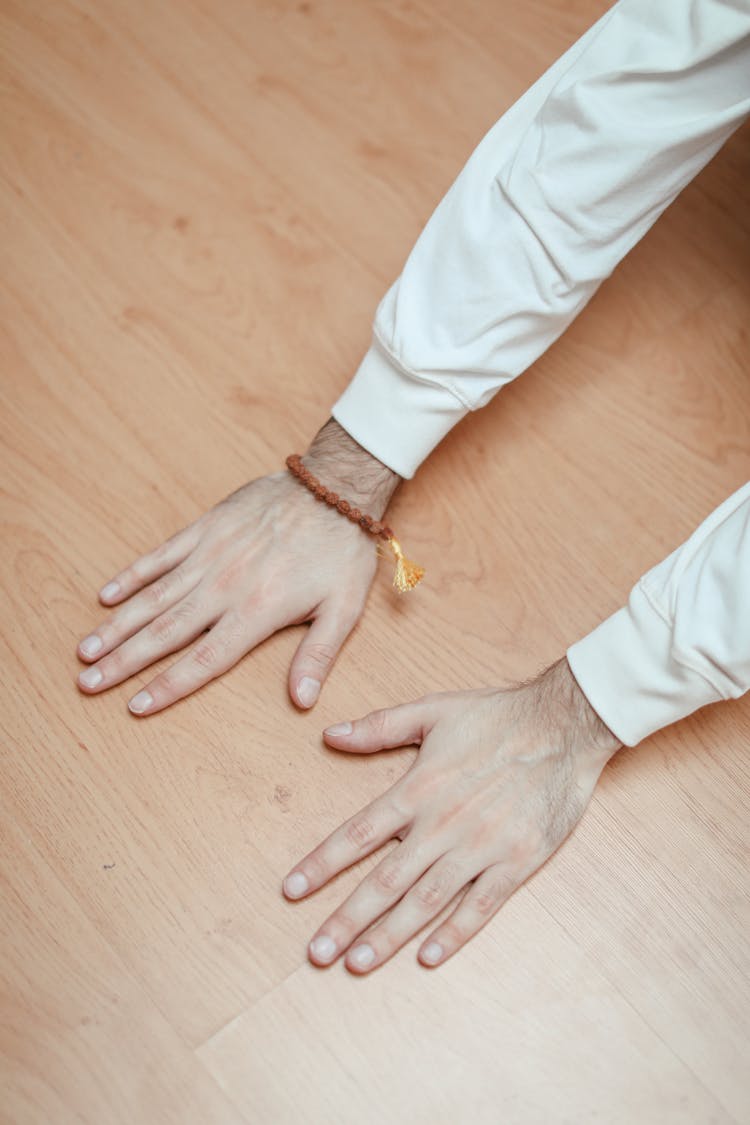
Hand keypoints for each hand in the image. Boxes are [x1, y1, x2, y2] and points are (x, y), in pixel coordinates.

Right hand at [76, 419, 399, 714]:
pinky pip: (159, 556)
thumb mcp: (344, 609)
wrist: (334, 487)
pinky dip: (131, 575)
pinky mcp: (205, 528)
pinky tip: (105, 595)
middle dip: (124, 662)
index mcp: (257, 612)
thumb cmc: (341, 551)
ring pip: (153, 597)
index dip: (168, 685)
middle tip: (87, 683)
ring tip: (85, 650)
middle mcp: (225, 587)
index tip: (135, 706)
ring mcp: (209, 555)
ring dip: (117, 625)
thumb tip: (302, 700)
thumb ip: (317, 655)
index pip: (204, 659)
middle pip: (164, 633)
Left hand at [283, 659, 620, 971]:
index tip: (292, 891)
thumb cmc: (497, 715)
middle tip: (316, 952)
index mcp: (419, 789)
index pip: (358, 834)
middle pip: (385, 880)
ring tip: (357, 964)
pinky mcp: (516, 862)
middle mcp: (443, 824)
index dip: (322, 864)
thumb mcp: (432, 709)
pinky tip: (428, 956)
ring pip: (426, 901)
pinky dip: (453, 933)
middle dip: (347, 918)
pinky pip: (480, 907)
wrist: (564, 725)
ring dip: (389, 935)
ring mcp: (480, 847)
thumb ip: (379, 726)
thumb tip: (329, 734)